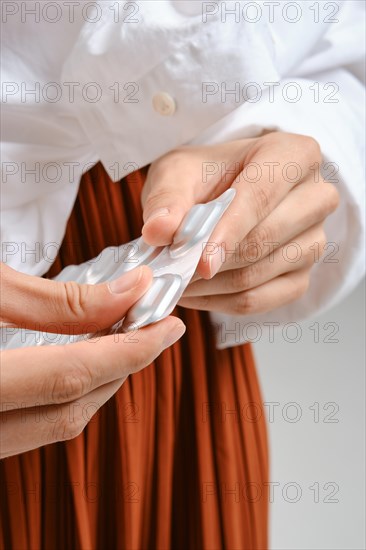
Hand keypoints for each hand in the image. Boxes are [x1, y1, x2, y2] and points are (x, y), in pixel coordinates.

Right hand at [0, 263, 184, 457]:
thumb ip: (57, 300)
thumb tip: (129, 293)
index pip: (71, 377)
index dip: (129, 351)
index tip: (168, 326)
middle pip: (70, 411)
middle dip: (122, 368)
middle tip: (156, 331)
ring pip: (55, 424)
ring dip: (98, 383)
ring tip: (125, 341)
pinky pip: (36, 422)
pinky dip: (67, 393)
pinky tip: (82, 360)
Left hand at [141, 132, 338, 314]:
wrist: (225, 193)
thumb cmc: (206, 177)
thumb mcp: (179, 172)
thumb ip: (167, 199)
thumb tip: (158, 231)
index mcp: (294, 155)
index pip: (261, 196)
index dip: (228, 231)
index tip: (198, 261)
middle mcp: (315, 198)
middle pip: (263, 240)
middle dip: (211, 261)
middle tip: (168, 271)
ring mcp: (313, 241)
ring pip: (258, 274)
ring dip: (209, 285)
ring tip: (174, 278)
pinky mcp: (301, 276)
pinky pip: (259, 300)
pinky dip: (219, 301)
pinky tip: (194, 292)